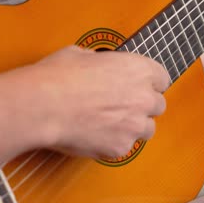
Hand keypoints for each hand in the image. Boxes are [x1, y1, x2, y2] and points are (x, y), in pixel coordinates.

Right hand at [25, 46, 169, 158]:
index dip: (146, 84)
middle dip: (140, 107)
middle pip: (157, 106)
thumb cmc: (56, 77)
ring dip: (131, 127)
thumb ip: (97, 62)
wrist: (42, 106)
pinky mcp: (119, 148)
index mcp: (137, 69)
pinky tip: (91, 136)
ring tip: (106, 125)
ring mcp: (133, 126)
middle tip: (118, 107)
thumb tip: (93, 65)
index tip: (136, 87)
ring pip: (145, 130)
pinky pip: (121, 148)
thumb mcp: (78, 54)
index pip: (161, 78)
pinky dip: (110, 144)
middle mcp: (142, 98)